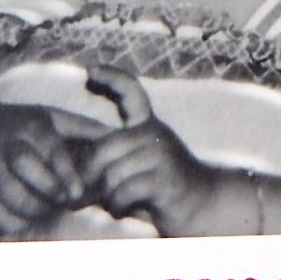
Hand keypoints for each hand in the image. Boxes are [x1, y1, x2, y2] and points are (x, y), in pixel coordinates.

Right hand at [0, 103, 95, 235]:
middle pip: (25, 169)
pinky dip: (15, 223)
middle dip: (48, 190)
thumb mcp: (54, 119)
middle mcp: (5, 145)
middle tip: (64, 200)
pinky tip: (28, 217)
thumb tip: (120, 140)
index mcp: (31, 125)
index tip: (78, 194)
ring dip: (34, 210)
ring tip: (48, 208)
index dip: (66, 173)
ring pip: (10, 197)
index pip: (50, 149)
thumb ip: (85, 130)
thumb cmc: (27, 128)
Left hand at [78, 65, 220, 235]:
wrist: (204, 204)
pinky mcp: (166, 178)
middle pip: (104, 147)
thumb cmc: (164, 188)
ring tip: (115, 204)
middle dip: (91, 174)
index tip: (90, 70)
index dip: (110, 77)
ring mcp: (162, 154)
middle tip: (92, 194)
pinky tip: (125, 209)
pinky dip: (118, 205)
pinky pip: (124, 191)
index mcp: (149, 126)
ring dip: (107, 196)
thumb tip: (76, 164)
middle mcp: (155, 134)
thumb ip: (115, 157)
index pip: (131, 91)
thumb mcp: (140, 164)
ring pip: (112, 173)